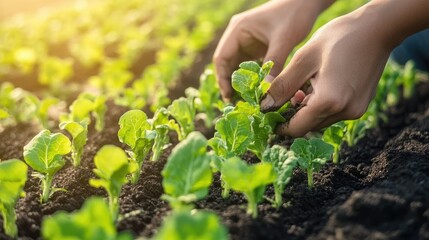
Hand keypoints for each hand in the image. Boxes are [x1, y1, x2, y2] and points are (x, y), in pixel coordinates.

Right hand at [213, 0, 333, 99]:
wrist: (307, 2)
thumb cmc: (294, 15)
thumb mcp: (284, 40)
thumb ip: (274, 64)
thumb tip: (266, 90)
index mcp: (238, 29)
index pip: (222, 57)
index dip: (223, 79)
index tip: (229, 96)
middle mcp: (238, 34)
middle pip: (227, 63)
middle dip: (231, 83)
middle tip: (236, 102)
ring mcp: (247, 40)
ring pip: (237, 65)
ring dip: (241, 81)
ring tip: (245, 100)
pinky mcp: (257, 45)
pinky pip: (249, 64)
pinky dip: (251, 77)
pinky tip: (256, 90)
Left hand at [261, 11, 392, 136]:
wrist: (377, 29)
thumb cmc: (338, 38)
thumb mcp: (303, 59)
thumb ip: (282, 86)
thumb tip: (265, 107)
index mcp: (328, 101)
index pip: (297, 128)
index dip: (280, 126)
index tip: (269, 117)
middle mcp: (344, 112)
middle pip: (308, 126)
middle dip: (293, 115)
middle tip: (286, 93)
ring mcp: (355, 111)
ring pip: (320, 120)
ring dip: (307, 109)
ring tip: (304, 84)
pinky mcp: (360, 106)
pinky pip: (333, 113)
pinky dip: (321, 105)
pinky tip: (319, 85)